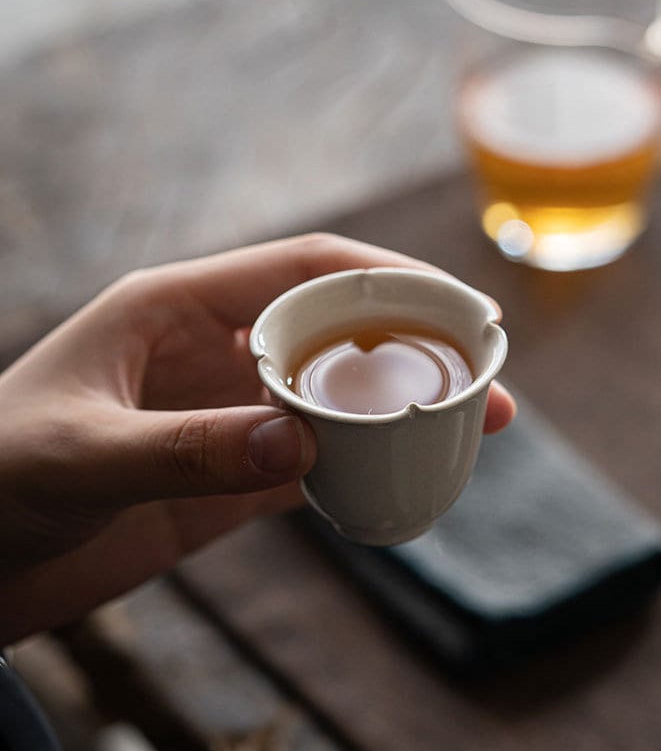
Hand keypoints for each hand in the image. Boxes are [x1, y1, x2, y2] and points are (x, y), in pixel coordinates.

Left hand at [0, 234, 514, 643]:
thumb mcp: (78, 456)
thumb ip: (184, 449)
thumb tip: (300, 448)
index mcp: (174, 310)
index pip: (304, 271)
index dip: (389, 280)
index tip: (460, 308)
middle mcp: (209, 354)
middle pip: (336, 332)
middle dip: (418, 346)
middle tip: (491, 378)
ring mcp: (222, 418)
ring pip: (335, 398)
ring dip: (404, 408)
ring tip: (478, 424)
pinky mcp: (223, 480)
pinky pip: (312, 464)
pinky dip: (365, 466)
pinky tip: (411, 475)